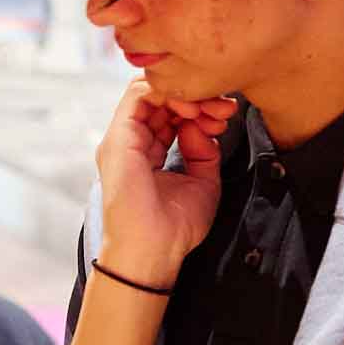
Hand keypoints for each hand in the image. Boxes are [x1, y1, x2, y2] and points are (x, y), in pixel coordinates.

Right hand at [92, 80, 238, 287]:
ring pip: (149, 91)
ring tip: (212, 110)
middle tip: (224, 108)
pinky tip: (193, 110)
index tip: (224, 118)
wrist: (153, 253)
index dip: (198, 107)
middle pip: (160, 98)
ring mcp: (122, 140)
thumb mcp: (202, 181)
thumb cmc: (173, 229)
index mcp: (145, 152)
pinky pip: (139, 96)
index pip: (168, 112)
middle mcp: (130, 143)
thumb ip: (203, 151)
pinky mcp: (119, 140)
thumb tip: (201, 127)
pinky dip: (168, 93)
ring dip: (186, 93)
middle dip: (197, 97)